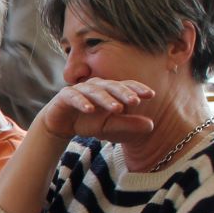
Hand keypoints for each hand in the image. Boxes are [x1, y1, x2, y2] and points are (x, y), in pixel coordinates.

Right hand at [35, 78, 158, 142]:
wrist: (61, 125)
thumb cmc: (88, 122)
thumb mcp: (109, 127)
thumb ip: (127, 124)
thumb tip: (152, 125)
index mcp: (109, 90)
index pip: (125, 85)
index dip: (137, 88)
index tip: (151, 95)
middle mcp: (95, 85)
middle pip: (111, 86)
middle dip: (124, 93)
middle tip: (136, 101)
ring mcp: (79, 89)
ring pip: (95, 91)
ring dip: (106, 99)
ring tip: (117, 109)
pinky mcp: (64, 96)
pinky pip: (74, 96)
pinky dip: (82, 102)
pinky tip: (89, 109)